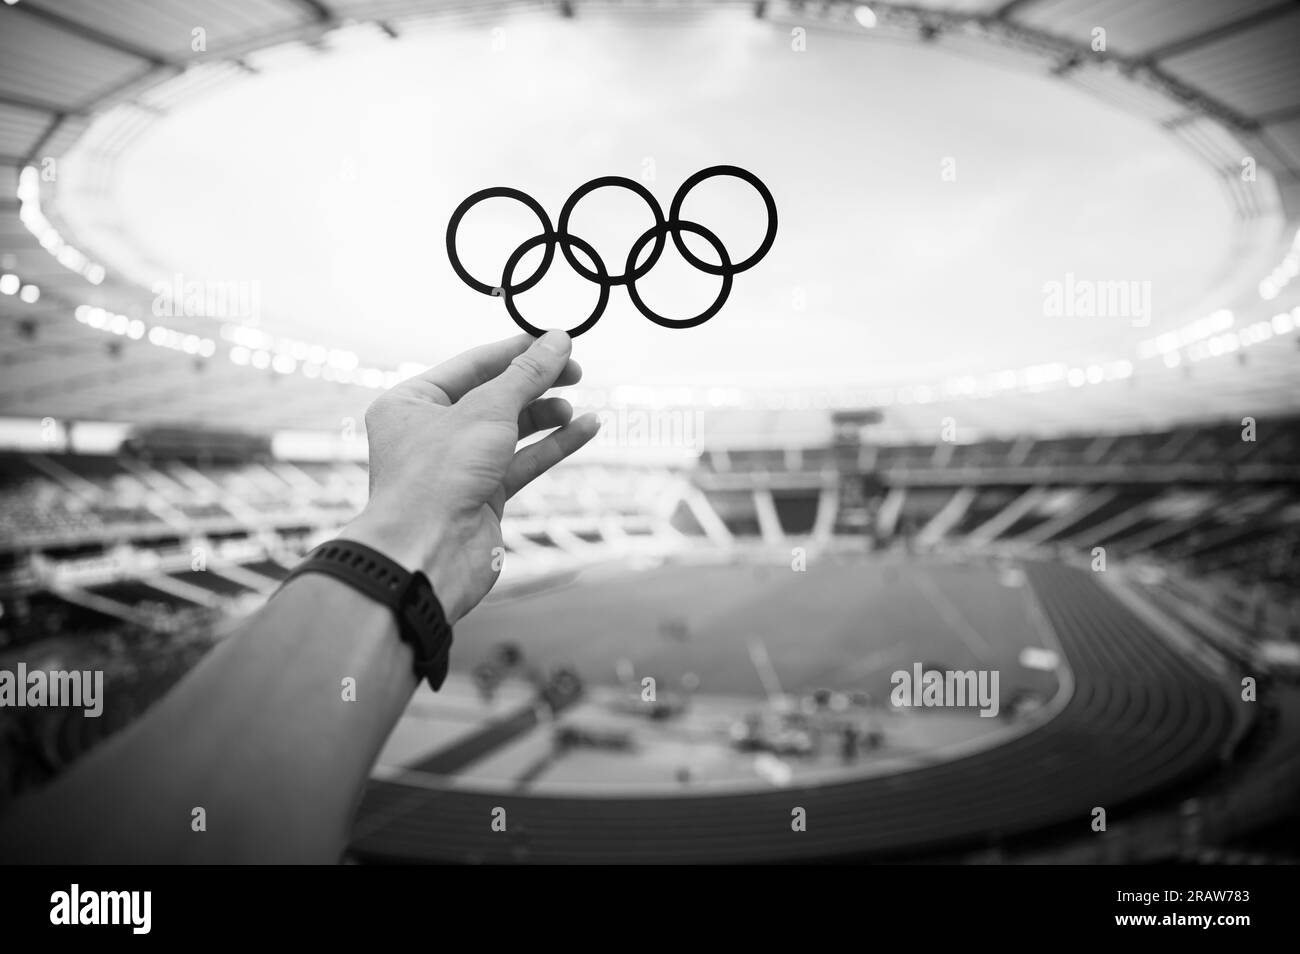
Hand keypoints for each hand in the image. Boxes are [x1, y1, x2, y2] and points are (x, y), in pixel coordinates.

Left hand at [345, 330, 598, 622]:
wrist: (428, 555)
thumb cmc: (437, 478)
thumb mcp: (487, 411)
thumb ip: (527, 374)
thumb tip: (558, 339)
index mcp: (411, 402)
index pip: (472, 365)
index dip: (517, 350)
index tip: (557, 340)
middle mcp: (430, 432)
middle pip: (493, 395)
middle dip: (535, 383)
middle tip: (576, 370)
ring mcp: (457, 466)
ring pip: (510, 430)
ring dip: (546, 415)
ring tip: (575, 405)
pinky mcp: (482, 496)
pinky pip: (523, 461)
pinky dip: (553, 445)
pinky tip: (585, 429)